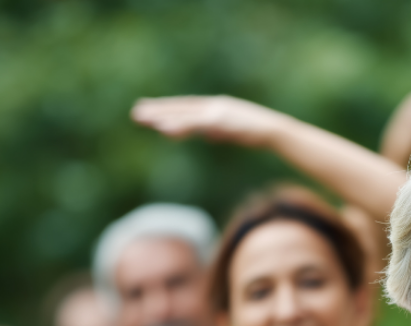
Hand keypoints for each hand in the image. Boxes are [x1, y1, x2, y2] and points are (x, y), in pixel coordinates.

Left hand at [131, 95, 291, 147]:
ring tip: (142, 119)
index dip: (167, 108)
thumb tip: (210, 134)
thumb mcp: (234, 131)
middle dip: (158, 111)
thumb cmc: (258, 133)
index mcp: (216, 107)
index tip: (148, 110)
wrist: (275, 131)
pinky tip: (163, 130)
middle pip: (180, 108)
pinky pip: (193, 124)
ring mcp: (215, 112)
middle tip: (135, 114)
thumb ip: (219, 130)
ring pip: (183, 114)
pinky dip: (178, 126)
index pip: (186, 107)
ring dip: (162, 117)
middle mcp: (213, 106)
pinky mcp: (219, 121)